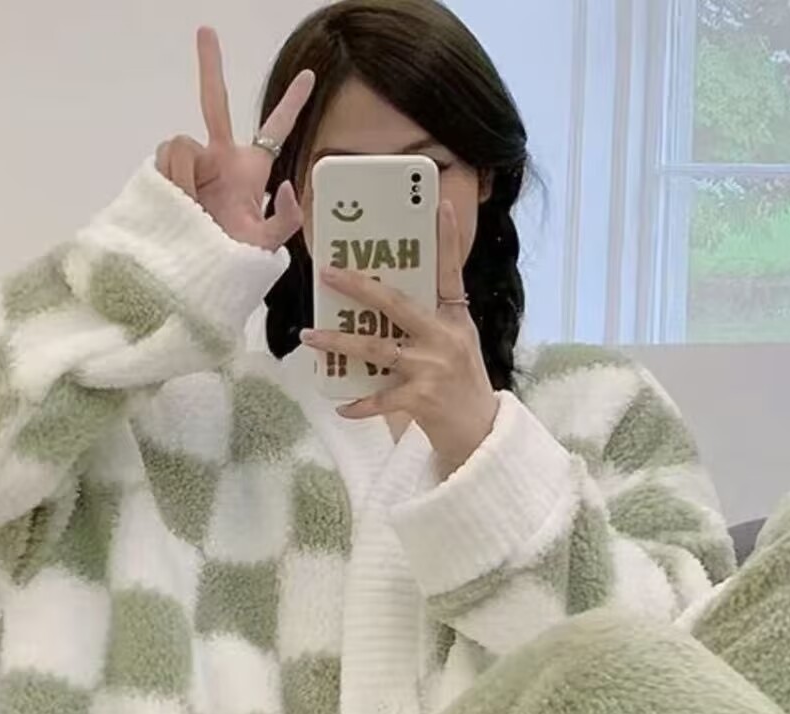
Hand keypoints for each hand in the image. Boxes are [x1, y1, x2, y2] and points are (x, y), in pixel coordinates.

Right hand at [154, 27, 313, 250]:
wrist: (196, 271)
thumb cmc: (232, 259)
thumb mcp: (267, 245)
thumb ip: (286, 219)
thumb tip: (285, 184)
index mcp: (249, 169)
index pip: (276, 131)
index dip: (292, 104)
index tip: (309, 77)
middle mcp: (219, 157)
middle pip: (215, 102)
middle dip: (210, 65)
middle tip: (206, 29)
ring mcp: (192, 161)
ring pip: (182, 143)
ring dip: (187, 174)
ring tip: (193, 207)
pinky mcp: (166, 170)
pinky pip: (166, 157)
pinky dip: (171, 179)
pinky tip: (177, 201)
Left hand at [301, 201, 499, 475]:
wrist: (480, 432)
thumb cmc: (462, 385)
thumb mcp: (456, 344)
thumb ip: (429, 322)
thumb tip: (384, 301)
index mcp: (455, 319)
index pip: (450, 272)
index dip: (446, 239)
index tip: (440, 205)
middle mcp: (444, 338)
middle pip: (396, 304)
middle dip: (358, 286)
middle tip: (327, 272)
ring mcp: (432, 368)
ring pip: (376, 348)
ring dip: (338, 342)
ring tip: (309, 335)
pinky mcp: (421, 399)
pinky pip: (380, 399)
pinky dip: (360, 404)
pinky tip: (340, 405)